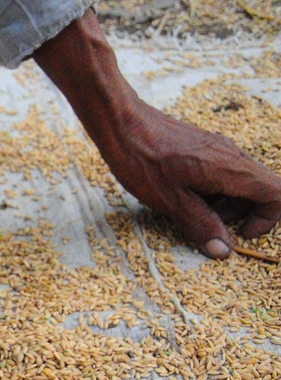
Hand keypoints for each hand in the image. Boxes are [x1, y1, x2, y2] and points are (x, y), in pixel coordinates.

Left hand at [34, 10, 280, 257]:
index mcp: (231, 169)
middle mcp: (232, 156)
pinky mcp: (204, 148)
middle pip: (260, 190)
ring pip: (240, 182)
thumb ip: (201, 225)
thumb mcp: (170, 201)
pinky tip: (182, 194)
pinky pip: (221, 173)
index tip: (241, 234)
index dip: (268, 219)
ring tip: (190, 211)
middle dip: (241, 215)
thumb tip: (224, 250)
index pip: (277, 193)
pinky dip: (211, 191)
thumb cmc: (143, 160)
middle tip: (208, 225)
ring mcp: (218, 149)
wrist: (121, 123)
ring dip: (224, 204)